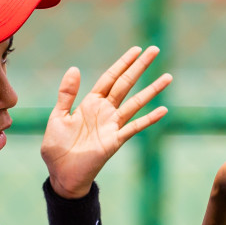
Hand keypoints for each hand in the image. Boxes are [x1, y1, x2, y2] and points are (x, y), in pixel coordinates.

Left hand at [41, 45, 170, 197]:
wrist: (61, 175)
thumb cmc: (57, 148)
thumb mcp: (58, 117)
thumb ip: (67, 94)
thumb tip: (74, 68)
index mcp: (90, 103)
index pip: (110, 78)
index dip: (122, 63)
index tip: (137, 49)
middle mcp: (105, 111)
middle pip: (125, 84)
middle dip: (139, 67)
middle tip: (155, 50)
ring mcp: (112, 126)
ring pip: (135, 103)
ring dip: (151, 90)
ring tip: (168, 77)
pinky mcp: (115, 141)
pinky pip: (134, 127)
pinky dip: (148, 119)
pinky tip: (163, 110)